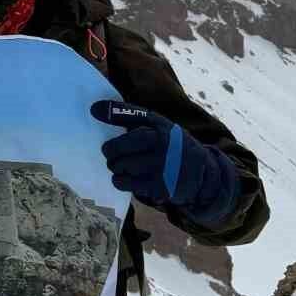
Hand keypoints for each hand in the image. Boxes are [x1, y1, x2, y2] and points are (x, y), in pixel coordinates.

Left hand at [90, 100, 238, 227]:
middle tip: (111, 154)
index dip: (113, 113)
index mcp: (162, 127)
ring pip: (122, 166)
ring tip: (119, 166)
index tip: (93, 111)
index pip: (134, 116)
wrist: (202, 174)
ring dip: (116, 167)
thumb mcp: (158, 126)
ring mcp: (162, 167)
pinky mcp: (160, 187)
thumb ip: (128, 116)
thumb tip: (94, 109)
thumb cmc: (171, 146)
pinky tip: (125, 178)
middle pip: (121, 147)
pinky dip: (121, 180)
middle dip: (110, 151)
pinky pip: (127, 183)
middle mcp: (163, 145)